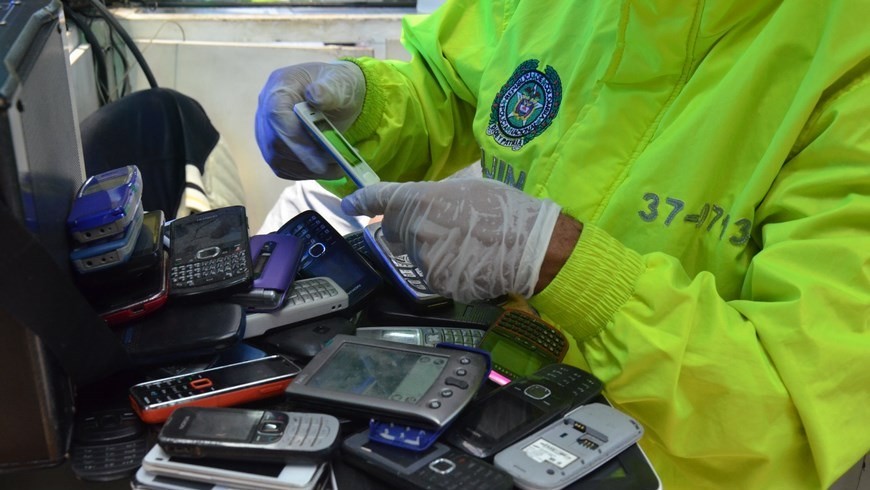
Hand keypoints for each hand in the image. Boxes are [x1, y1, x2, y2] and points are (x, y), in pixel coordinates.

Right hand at [255, 61, 365, 179]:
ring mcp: (266, 130)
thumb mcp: (341, 82)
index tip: (318, 155)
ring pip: (277, 159)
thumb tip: (316, 95)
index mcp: (280, 86)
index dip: (294, 136)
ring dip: (308, 169)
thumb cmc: (338, 86)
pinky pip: (283, 168)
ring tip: (339, 166)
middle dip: (305, 158)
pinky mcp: (273, 148)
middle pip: (274, 141)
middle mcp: (266, 108)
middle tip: (336, 163)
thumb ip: (330, 89)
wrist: (337, 96)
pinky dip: (306, 173)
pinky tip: (328, 169)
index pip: (276, 114)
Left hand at [341, 179, 561, 301]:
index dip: (361, 201)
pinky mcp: (436, 282)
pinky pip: (434, 274)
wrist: (529, 247)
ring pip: (416, 255)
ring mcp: (423, 259)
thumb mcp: (467, 189)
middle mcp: (413, 229)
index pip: (379, 198)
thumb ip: (434, 198)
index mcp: (419, 199)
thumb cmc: (504, 210)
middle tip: (443, 227)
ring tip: (467, 245)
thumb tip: (422, 207)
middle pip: (397, 230)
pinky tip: (470, 263)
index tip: (349, 206)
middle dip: (409, 229)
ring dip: (432, 250)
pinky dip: (447, 269)